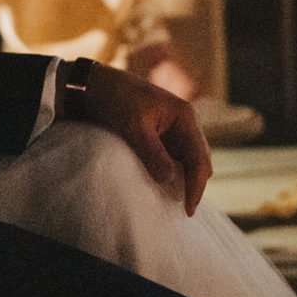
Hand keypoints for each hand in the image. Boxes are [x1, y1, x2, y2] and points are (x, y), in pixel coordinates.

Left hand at [77, 62, 211, 215]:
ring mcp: (175, 130)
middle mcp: (185, 123)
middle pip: (199, 161)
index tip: (188, 210)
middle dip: (194, 185)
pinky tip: (164, 186)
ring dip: (184, 180)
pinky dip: (172, 173)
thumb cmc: (117, 99)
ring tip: (174, 203)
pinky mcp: (163, 136)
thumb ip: (152, 152)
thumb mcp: (134, 126)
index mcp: (185, 116)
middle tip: (183, 211)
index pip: (199, 158)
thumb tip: (170, 180)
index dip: (196, 186)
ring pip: (188, 162)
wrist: (97, 85)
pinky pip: (174, 159)